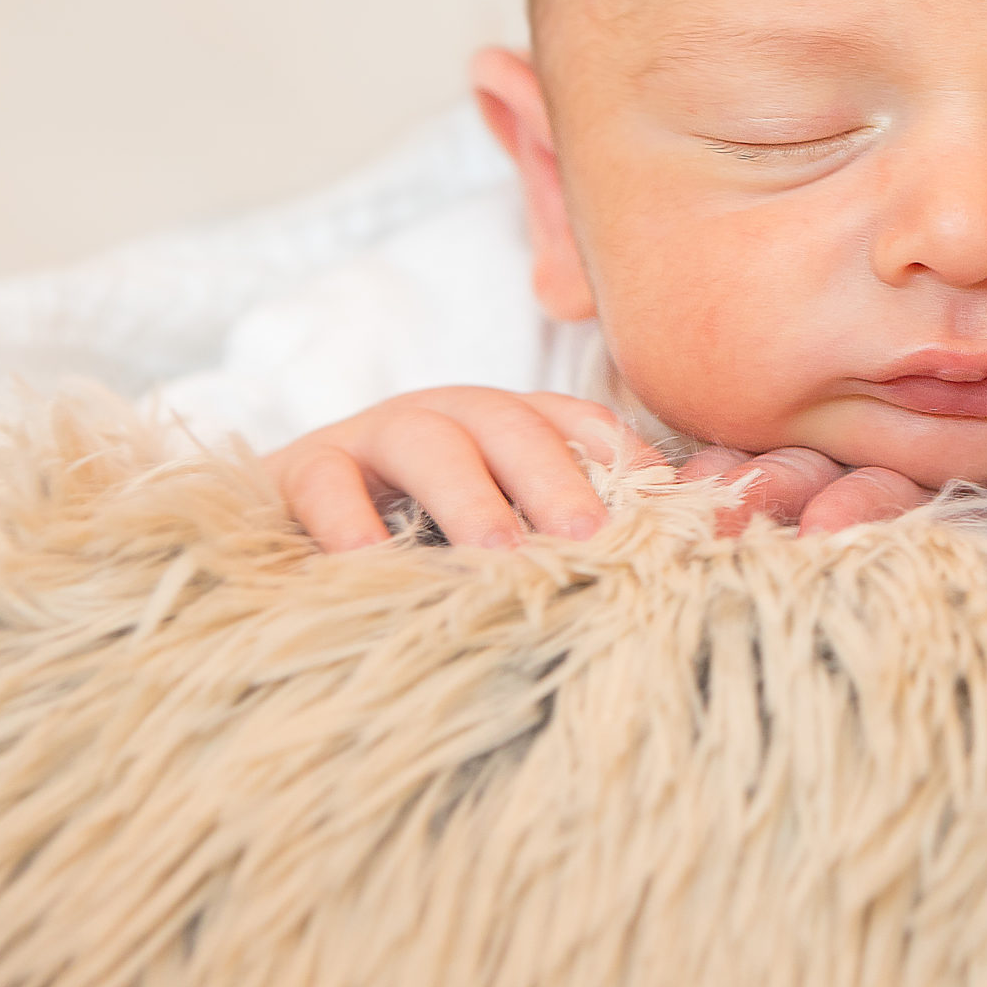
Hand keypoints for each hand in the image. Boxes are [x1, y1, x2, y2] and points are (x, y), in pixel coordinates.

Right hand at [268, 387, 629, 550]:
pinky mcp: (299, 470)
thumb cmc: (420, 541)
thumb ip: (580, 537)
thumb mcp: (502, 533)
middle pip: (513, 427)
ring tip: (500, 555)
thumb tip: (701, 551)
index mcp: (509, 426)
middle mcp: (450, 417)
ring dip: (469, 497)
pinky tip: (378, 569)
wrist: (285, 530)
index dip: (623, 458)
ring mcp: (373, 436)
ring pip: (429, 443)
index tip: (665, 510)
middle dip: (556, 479)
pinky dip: (352, 523)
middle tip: (591, 538)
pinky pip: (327, 485)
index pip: (578, 423)